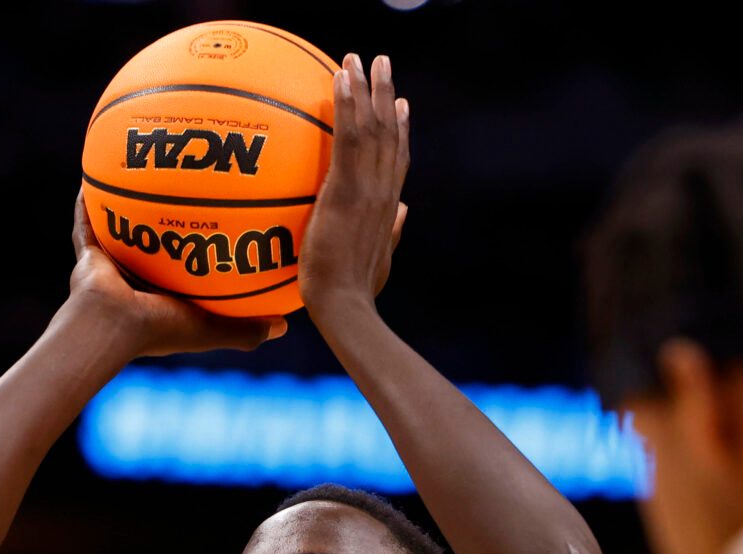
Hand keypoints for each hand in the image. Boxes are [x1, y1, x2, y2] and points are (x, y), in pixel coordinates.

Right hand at [67, 193, 286, 356]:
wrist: (110, 326)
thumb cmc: (160, 329)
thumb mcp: (212, 328)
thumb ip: (246, 327)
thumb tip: (284, 325)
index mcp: (162, 301)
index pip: (185, 271)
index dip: (200, 251)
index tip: (220, 230)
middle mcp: (135, 283)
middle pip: (154, 244)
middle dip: (166, 222)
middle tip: (185, 192)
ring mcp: (109, 268)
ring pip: (121, 229)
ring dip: (130, 206)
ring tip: (143, 174)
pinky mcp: (87, 254)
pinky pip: (87, 219)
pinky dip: (91, 199)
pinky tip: (100, 168)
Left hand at [299, 53, 409, 322]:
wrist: (345, 306)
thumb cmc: (356, 292)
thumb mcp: (380, 258)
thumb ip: (391, 232)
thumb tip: (402, 212)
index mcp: (389, 206)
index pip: (398, 159)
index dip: (400, 128)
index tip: (399, 103)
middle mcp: (384, 190)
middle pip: (389, 131)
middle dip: (385, 92)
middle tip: (380, 62)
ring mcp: (368, 188)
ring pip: (371, 127)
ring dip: (365, 88)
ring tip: (358, 58)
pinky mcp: (347, 190)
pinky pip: (347, 138)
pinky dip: (345, 105)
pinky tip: (339, 79)